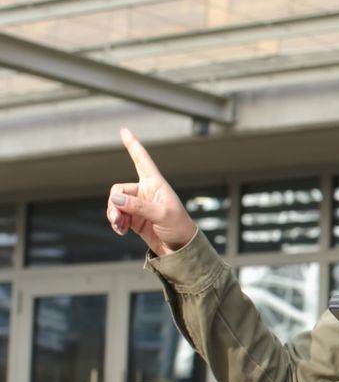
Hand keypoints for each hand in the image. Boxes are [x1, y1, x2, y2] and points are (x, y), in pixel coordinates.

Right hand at [105, 128, 197, 255]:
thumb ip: (138, 206)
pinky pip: (117, 215)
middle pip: (118, 189)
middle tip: (117, 219)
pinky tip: (120, 231)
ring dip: (113, 214)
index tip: (124, 131)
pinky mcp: (134, 219)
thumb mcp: (161, 215)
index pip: (142, 160)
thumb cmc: (179, 228)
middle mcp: (146, 192)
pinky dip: (115, 223)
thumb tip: (116, 199)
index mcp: (156, 184)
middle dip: (114, 203)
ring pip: (115, 203)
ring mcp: (139, 205)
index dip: (133, 145)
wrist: (181, 249)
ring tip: (119, 227)